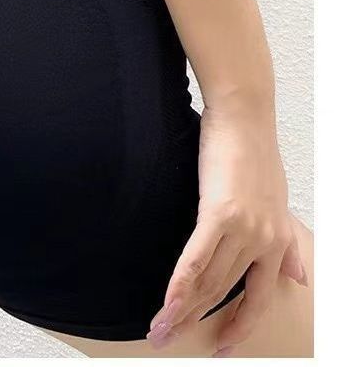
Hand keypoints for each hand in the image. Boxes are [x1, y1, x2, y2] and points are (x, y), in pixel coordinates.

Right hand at [146, 105, 306, 355]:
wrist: (244, 116)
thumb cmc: (254, 153)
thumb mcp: (278, 202)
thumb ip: (288, 243)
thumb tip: (302, 279)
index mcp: (277, 242)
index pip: (260, 298)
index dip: (240, 326)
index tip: (222, 348)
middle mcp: (265, 242)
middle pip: (226, 294)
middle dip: (196, 323)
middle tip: (167, 341)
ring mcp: (244, 229)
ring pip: (210, 282)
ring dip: (181, 310)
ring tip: (159, 330)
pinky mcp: (220, 213)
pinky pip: (196, 258)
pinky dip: (180, 284)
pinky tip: (167, 303)